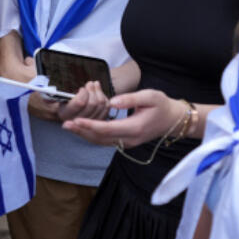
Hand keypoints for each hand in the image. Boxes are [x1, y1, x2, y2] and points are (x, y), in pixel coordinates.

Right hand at [54, 80, 110, 121]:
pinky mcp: (98, 120)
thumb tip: (45, 92)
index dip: (83, 93)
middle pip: (92, 104)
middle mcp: (77, 120)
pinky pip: (106, 108)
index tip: (82, 88)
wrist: (65, 108)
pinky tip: (99, 92)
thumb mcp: (52, 95)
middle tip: (90, 83)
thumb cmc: (60, 98)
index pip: (80, 103)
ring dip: (99, 92)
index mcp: (65, 113)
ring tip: (95, 84)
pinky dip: (105, 98)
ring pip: (101, 105)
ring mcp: (89, 121)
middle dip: (92, 91)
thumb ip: (51, 94)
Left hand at [62, 89, 184, 147]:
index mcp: (135, 127)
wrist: (172, 120)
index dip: (91, 125)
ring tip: (69, 126)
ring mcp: (127, 143)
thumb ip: (130, 98)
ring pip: (101, 142)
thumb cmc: (162, 105)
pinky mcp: (125, 142)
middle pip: (101, 139)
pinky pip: (105, 141)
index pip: (108, 129)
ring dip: (84, 135)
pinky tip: (82, 128)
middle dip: (82, 132)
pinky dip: (92, 135)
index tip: (77, 120)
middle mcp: (130, 139)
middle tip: (65, 124)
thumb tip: (111, 102)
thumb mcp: (151, 95)